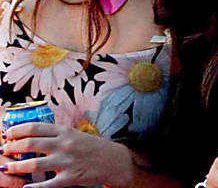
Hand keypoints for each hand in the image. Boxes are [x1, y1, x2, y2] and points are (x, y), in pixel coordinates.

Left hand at [2, 122, 132, 187]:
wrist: (116, 161)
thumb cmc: (94, 148)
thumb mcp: (76, 135)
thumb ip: (57, 135)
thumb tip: (32, 136)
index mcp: (66, 132)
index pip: (35, 127)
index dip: (17, 130)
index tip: (7, 134)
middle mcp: (65, 144)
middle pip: (30, 143)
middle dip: (12, 147)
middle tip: (4, 150)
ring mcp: (68, 161)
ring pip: (34, 163)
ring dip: (16, 166)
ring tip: (7, 168)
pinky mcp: (71, 178)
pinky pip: (47, 184)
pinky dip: (33, 187)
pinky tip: (25, 187)